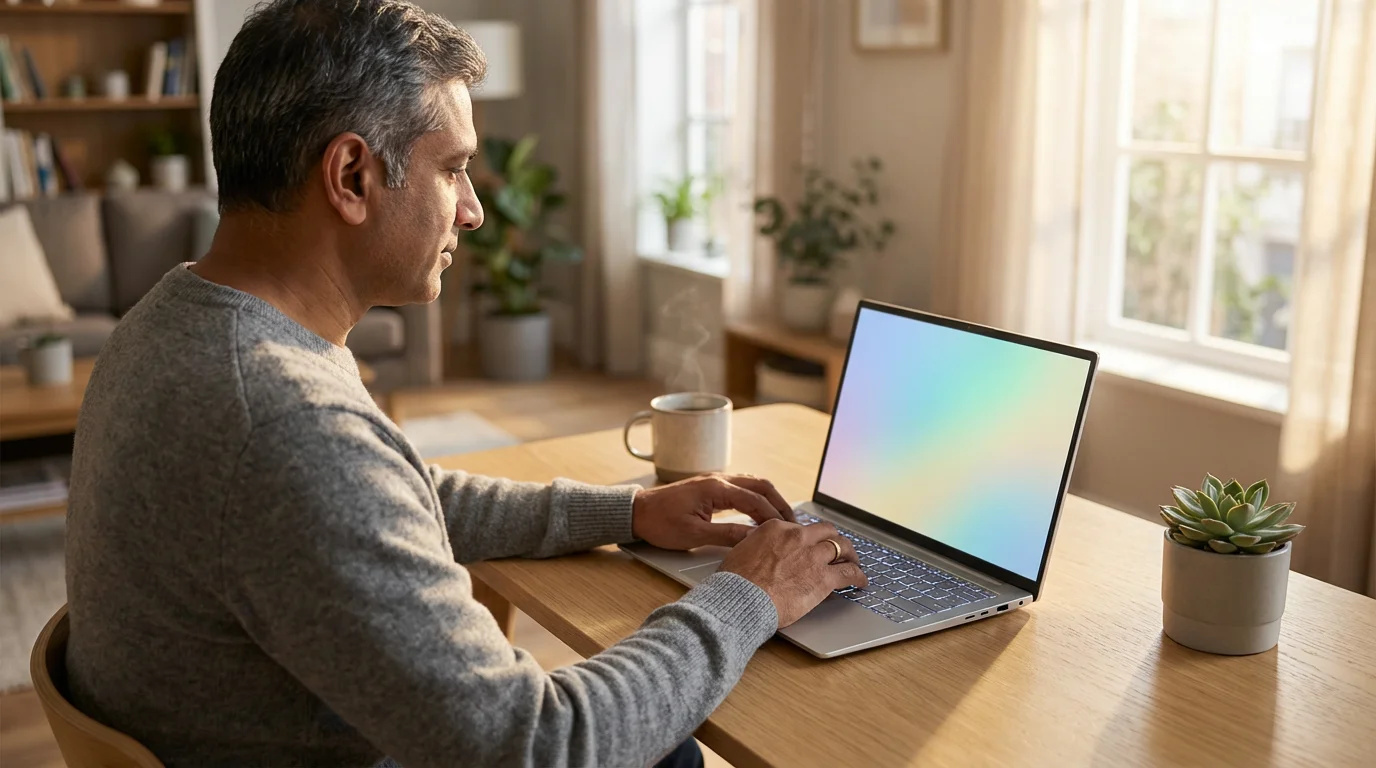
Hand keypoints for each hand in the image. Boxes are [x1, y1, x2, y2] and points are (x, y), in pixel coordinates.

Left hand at [631, 473, 795, 549]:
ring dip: (770, 498)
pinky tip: (761, 511)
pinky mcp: (711, 486)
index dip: (774, 517)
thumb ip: (727, 535)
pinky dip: (757, 497)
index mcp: (716, 488)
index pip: (755, 500)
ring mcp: (715, 480)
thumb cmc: (660, 523)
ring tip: (783, 518)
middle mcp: (719, 479)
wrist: (637, 512)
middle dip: (780, 503)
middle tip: (794, 522)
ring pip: (753, 483)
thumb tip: (755, 538)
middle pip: (761, 485)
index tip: (788, 532)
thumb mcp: (694, 535)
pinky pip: (742, 486)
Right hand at [718, 520, 866, 626]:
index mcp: (776, 528)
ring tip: (853, 562)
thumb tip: (758, 552)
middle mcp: (797, 537)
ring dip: (850, 555)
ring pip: (842, 547)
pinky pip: (849, 573)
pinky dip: (858, 576)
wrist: (740, 599)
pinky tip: (860, 582)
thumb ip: (756, 547)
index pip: (800, 528)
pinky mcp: (823, 578)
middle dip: (834, 539)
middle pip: (826, 531)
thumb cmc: (735, 582)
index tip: (810, 545)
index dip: (808, 538)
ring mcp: (812, 556)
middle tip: (838, 548)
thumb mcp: (740, 553)